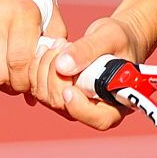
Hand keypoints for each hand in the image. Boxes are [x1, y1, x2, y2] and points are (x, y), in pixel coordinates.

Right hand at [0, 0, 62, 95]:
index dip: (23, 82)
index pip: (19, 63)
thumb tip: (37, 95)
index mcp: (20, 13)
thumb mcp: (49, 19)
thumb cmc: (30, 3)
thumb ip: (52, 52)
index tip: (27, 85)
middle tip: (15, 83)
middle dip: (8, 84)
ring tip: (2, 74)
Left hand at [29, 13, 151, 130]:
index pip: (99, 119)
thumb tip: (62, 66)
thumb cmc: (119, 40)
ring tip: (59, 43)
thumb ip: (89, 50)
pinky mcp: (58, 95)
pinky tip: (47, 49)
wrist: (112, 39)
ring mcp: (74, 105)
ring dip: (45, 67)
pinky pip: (39, 88)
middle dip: (56, 75)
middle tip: (64, 44)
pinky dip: (37, 67)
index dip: (80, 108)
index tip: (68, 90)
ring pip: (47, 97)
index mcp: (116, 104)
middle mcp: (94, 110)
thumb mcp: (110, 38)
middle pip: (65, 106)